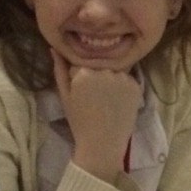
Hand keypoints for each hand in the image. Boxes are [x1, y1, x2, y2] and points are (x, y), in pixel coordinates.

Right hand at [52, 50, 140, 181]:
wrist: (103, 142)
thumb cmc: (79, 120)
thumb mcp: (65, 95)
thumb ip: (59, 69)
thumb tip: (54, 48)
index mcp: (84, 71)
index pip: (81, 62)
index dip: (80, 76)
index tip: (81, 90)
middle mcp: (105, 70)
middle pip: (99, 65)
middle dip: (96, 75)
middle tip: (95, 96)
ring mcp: (123, 77)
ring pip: (114, 70)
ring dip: (111, 79)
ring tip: (107, 99)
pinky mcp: (136, 85)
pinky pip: (127, 79)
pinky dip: (123, 86)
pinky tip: (118, 101)